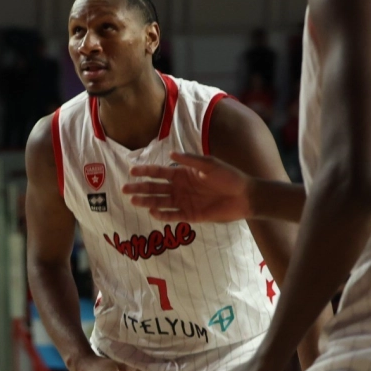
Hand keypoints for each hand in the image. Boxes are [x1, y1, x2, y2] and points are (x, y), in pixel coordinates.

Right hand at [123, 152, 253, 221]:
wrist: (245, 196)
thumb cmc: (229, 176)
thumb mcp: (210, 164)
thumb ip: (190, 161)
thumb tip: (170, 155)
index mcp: (182, 173)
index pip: (159, 172)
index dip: (145, 171)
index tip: (132, 171)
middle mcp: (180, 188)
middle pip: (155, 188)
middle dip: (140, 188)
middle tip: (125, 190)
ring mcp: (185, 202)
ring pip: (161, 202)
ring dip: (147, 202)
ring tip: (134, 201)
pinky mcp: (192, 215)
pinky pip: (174, 215)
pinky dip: (163, 215)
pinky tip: (153, 213)